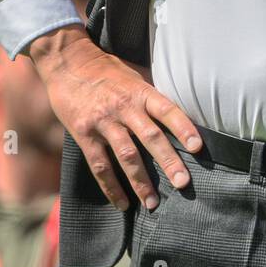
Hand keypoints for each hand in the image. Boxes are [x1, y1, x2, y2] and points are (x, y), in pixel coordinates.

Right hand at [28, 25, 201, 211]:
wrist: (67, 62)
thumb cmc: (107, 70)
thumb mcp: (134, 74)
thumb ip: (152, 96)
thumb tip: (179, 116)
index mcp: (140, 91)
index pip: (167, 110)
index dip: (184, 128)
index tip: (198, 148)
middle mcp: (123, 107)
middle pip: (150, 137)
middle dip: (168, 162)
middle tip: (183, 183)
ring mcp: (103, 121)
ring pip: (126, 155)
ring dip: (140, 182)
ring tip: (152, 203)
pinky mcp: (84, 134)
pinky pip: (100, 165)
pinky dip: (111, 187)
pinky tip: (122, 203)